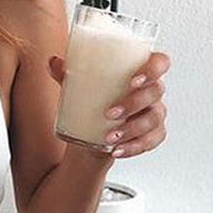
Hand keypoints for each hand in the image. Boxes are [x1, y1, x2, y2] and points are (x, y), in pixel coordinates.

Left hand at [48, 51, 169, 157]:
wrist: (89, 136)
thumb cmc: (90, 103)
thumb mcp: (77, 88)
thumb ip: (66, 74)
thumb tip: (53, 62)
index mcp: (139, 73)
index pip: (160, 62)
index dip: (153, 70)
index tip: (133, 81)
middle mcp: (151, 93)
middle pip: (156, 92)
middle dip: (134, 103)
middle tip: (110, 113)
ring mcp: (153, 114)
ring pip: (153, 120)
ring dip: (132, 129)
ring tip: (109, 137)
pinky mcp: (152, 136)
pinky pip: (150, 142)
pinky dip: (133, 147)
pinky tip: (117, 150)